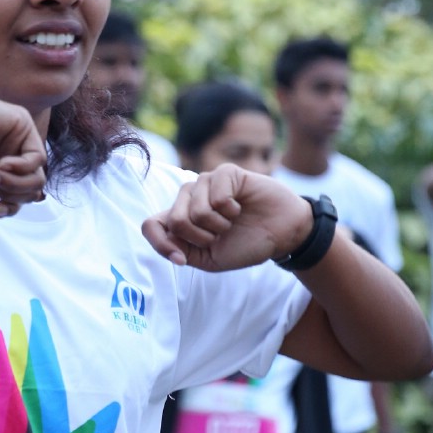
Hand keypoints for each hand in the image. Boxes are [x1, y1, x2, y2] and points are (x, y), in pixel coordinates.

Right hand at [0, 83, 46, 217]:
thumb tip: (1, 211)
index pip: (19, 194)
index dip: (11, 206)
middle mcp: (8, 152)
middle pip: (32, 188)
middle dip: (12, 195)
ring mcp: (16, 138)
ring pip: (37, 176)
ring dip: (14, 184)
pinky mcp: (22, 123)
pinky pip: (38, 158)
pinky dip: (20, 168)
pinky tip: (0, 163)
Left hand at [142, 165, 312, 271]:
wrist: (281, 234)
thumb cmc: (245, 244)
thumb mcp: (210, 259)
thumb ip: (185, 251)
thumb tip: (170, 246)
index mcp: (180, 219)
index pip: (151, 225)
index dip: (160, 244)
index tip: (182, 260)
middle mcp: (188, 198)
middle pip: (174, 220)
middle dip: (200, 238)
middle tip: (219, 236)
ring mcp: (205, 183)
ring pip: (195, 210)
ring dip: (219, 225)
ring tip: (231, 222)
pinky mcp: (225, 173)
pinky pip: (218, 196)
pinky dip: (231, 210)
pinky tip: (240, 207)